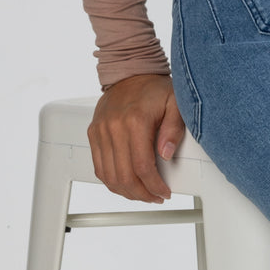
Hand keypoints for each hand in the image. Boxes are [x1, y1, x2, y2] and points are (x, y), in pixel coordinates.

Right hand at [88, 74, 185, 202]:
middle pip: (124, 176)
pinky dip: (112, 181)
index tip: (164, 192)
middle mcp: (113, 127)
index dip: (154, 186)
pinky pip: (99, 167)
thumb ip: (174, 129)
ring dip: (126, 191)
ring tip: (142, 194)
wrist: (130, 72)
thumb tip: (166, 153)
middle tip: (155, 197)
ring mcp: (100, 131)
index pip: (142, 167)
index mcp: (135, 121)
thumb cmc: (154, 89)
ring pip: (109, 176)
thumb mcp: (176, 104)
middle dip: (142, 194)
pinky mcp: (93, 133)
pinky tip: (126, 184)